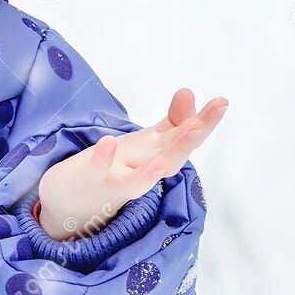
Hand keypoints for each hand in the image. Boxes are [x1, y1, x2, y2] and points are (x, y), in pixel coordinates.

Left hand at [36, 88, 227, 241]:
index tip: (222, 101)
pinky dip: (104, 160)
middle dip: (189, 139)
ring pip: (140, 180)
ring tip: (166, 154)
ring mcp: (117, 180)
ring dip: (154, 168)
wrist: (72, 203)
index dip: (205, 122)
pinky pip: (97, 174)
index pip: (184, 139)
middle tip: (208, 118)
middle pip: (170, 159)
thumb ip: (172, 122)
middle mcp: (142, 172)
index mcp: (157, 157)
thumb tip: (188, 92)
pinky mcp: (89, 182)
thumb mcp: (146, 143)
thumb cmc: (117, 169)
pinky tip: (108, 142)